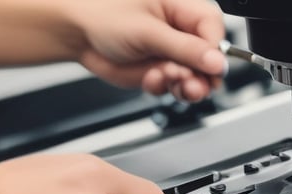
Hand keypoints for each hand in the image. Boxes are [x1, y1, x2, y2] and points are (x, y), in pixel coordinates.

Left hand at [73, 0, 225, 101]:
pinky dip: (165, 88)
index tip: (211, 67)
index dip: (215, 51)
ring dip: (185, 85)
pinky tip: (152, 79)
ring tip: (170, 82)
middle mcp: (179, 31)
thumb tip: (217, 60)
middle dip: (201, 75)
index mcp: (182, 7)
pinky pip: (174, 87)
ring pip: (195, 76)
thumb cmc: (101, 14)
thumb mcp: (147, 30)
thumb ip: (184, 48)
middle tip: (190, 84)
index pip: (213, 29)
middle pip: (208, 57)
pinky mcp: (160, 71)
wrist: (74, 33)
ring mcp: (170, 53)